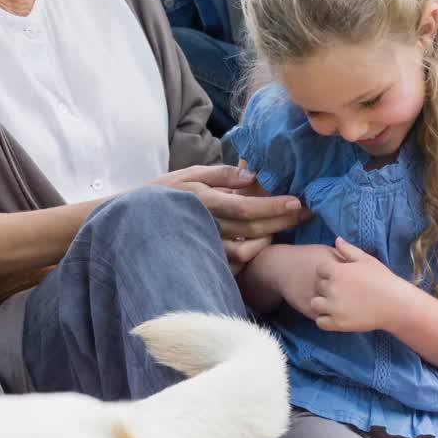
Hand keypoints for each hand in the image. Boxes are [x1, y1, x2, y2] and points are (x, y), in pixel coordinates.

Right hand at [153, 164, 306, 273]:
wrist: (132, 222)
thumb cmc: (164, 193)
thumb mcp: (189, 173)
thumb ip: (222, 174)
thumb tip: (252, 176)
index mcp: (204, 201)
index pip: (246, 207)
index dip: (273, 207)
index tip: (297, 202)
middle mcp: (206, 226)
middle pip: (252, 229)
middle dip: (282, 222)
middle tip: (305, 213)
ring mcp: (205, 247)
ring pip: (246, 251)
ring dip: (268, 239)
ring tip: (283, 226)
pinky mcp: (204, 260)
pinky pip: (234, 265)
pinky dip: (251, 254)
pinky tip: (261, 242)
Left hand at [312, 238, 409, 331]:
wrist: (396, 305)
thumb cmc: (383, 280)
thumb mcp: (367, 260)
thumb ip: (349, 250)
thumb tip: (336, 240)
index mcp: (338, 271)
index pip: (320, 269)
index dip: (328, 272)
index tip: (340, 277)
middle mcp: (332, 288)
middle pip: (318, 286)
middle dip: (327, 287)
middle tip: (342, 291)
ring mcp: (333, 307)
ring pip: (314, 304)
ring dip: (322, 304)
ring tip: (336, 304)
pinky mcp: (337, 323)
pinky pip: (320, 322)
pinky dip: (326, 320)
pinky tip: (337, 316)